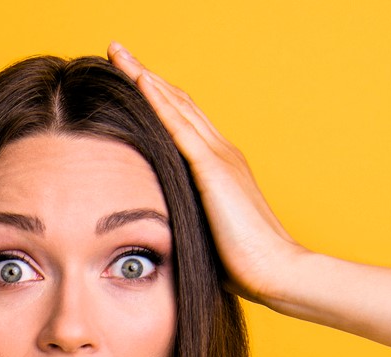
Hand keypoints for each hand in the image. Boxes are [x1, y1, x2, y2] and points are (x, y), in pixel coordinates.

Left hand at [107, 41, 309, 307]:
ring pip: (175, 104)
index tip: (130, 81)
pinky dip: (159, 100)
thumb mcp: (206, 236)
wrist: (273, 271)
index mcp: (219, 168)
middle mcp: (220, 152)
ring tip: (117, 53)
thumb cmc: (242, 266)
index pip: (182, 122)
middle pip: (177, 102)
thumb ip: (186, 222)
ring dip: (144, 76)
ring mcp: (218, 157)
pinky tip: (140, 79)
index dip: (157, 99)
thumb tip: (158, 232)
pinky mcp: (212, 169)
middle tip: (116, 52)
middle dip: (145, 75)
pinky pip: (179, 126)